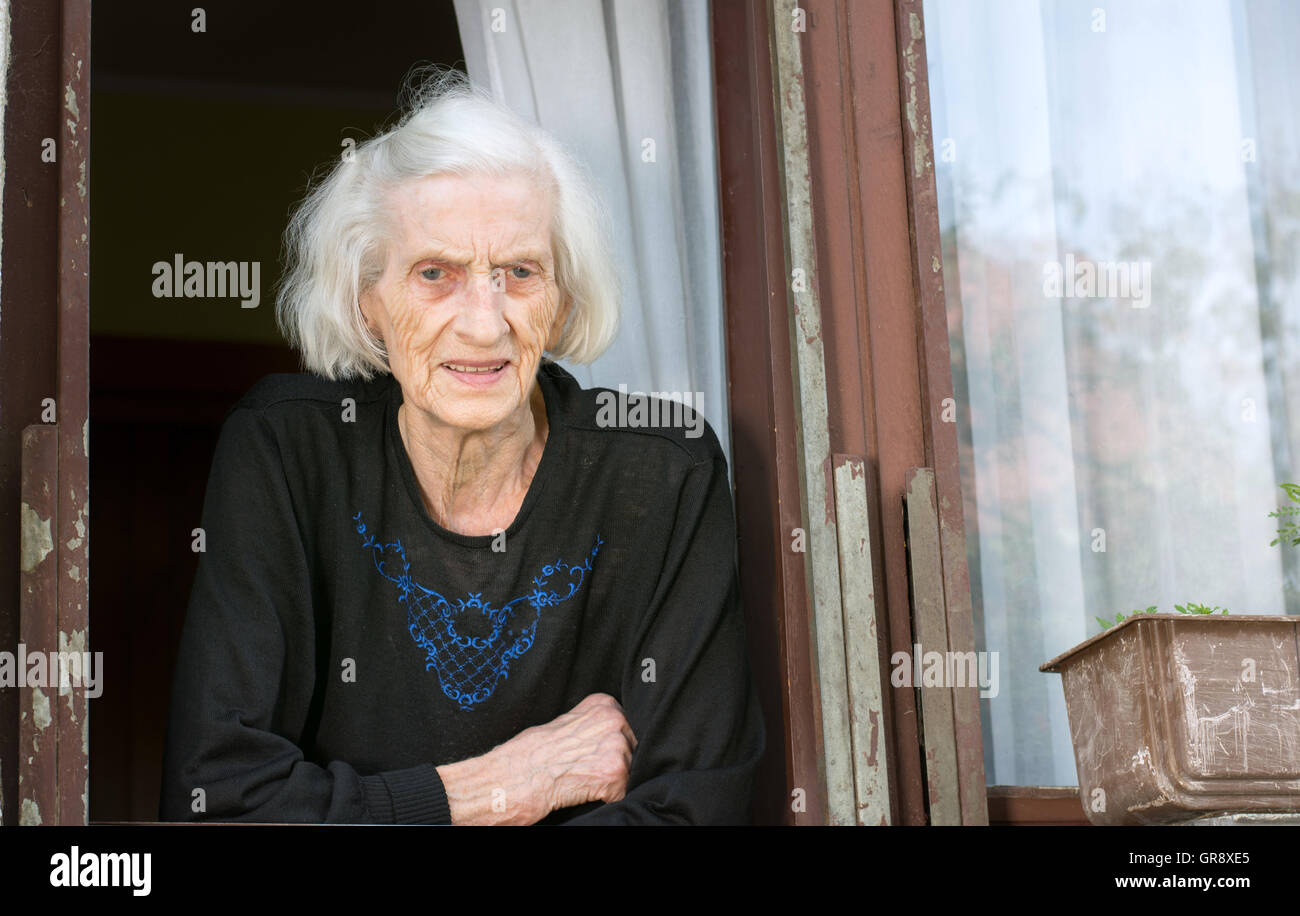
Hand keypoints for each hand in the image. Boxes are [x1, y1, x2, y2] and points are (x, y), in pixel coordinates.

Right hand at [437, 692, 636, 824]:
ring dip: (611, 783)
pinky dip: (607, 799)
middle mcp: (613, 718)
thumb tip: (613, 737)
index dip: (612, 747)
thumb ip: (592, 726)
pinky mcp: (614, 772)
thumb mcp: (564, 724)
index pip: (627, 729)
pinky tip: (584, 792)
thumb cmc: (529, 754)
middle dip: (616, 764)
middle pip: (633, 749)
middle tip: (584, 771)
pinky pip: (624, 792)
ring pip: (631, 771)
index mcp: (602, 704)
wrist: (508, 776)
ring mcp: (615, 744)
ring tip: (581, 781)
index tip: (593, 756)